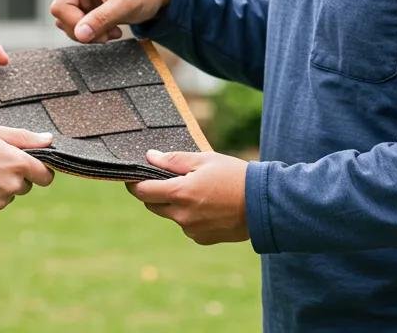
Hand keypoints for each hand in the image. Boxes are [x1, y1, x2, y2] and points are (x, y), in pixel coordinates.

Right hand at [0, 0, 172, 42]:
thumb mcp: (127, 4)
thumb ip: (102, 19)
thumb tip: (82, 36)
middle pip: (59, 10)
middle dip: (77, 28)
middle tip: (101, 37)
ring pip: (66, 23)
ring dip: (86, 34)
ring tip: (112, 34)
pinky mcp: (86, 11)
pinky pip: (77, 29)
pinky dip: (91, 36)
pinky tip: (111, 34)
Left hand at [128, 150, 248, 244]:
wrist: (264, 205)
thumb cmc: (233, 176)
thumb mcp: (203, 160)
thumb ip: (173, 160)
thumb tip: (149, 157)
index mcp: (180, 194)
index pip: (142, 192)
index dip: (134, 183)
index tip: (132, 176)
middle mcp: (182, 216)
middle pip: (153, 205)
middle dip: (154, 192)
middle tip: (168, 178)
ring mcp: (192, 230)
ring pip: (171, 215)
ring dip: (174, 204)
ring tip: (196, 189)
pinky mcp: (203, 239)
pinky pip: (186, 226)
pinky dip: (189, 215)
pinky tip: (207, 204)